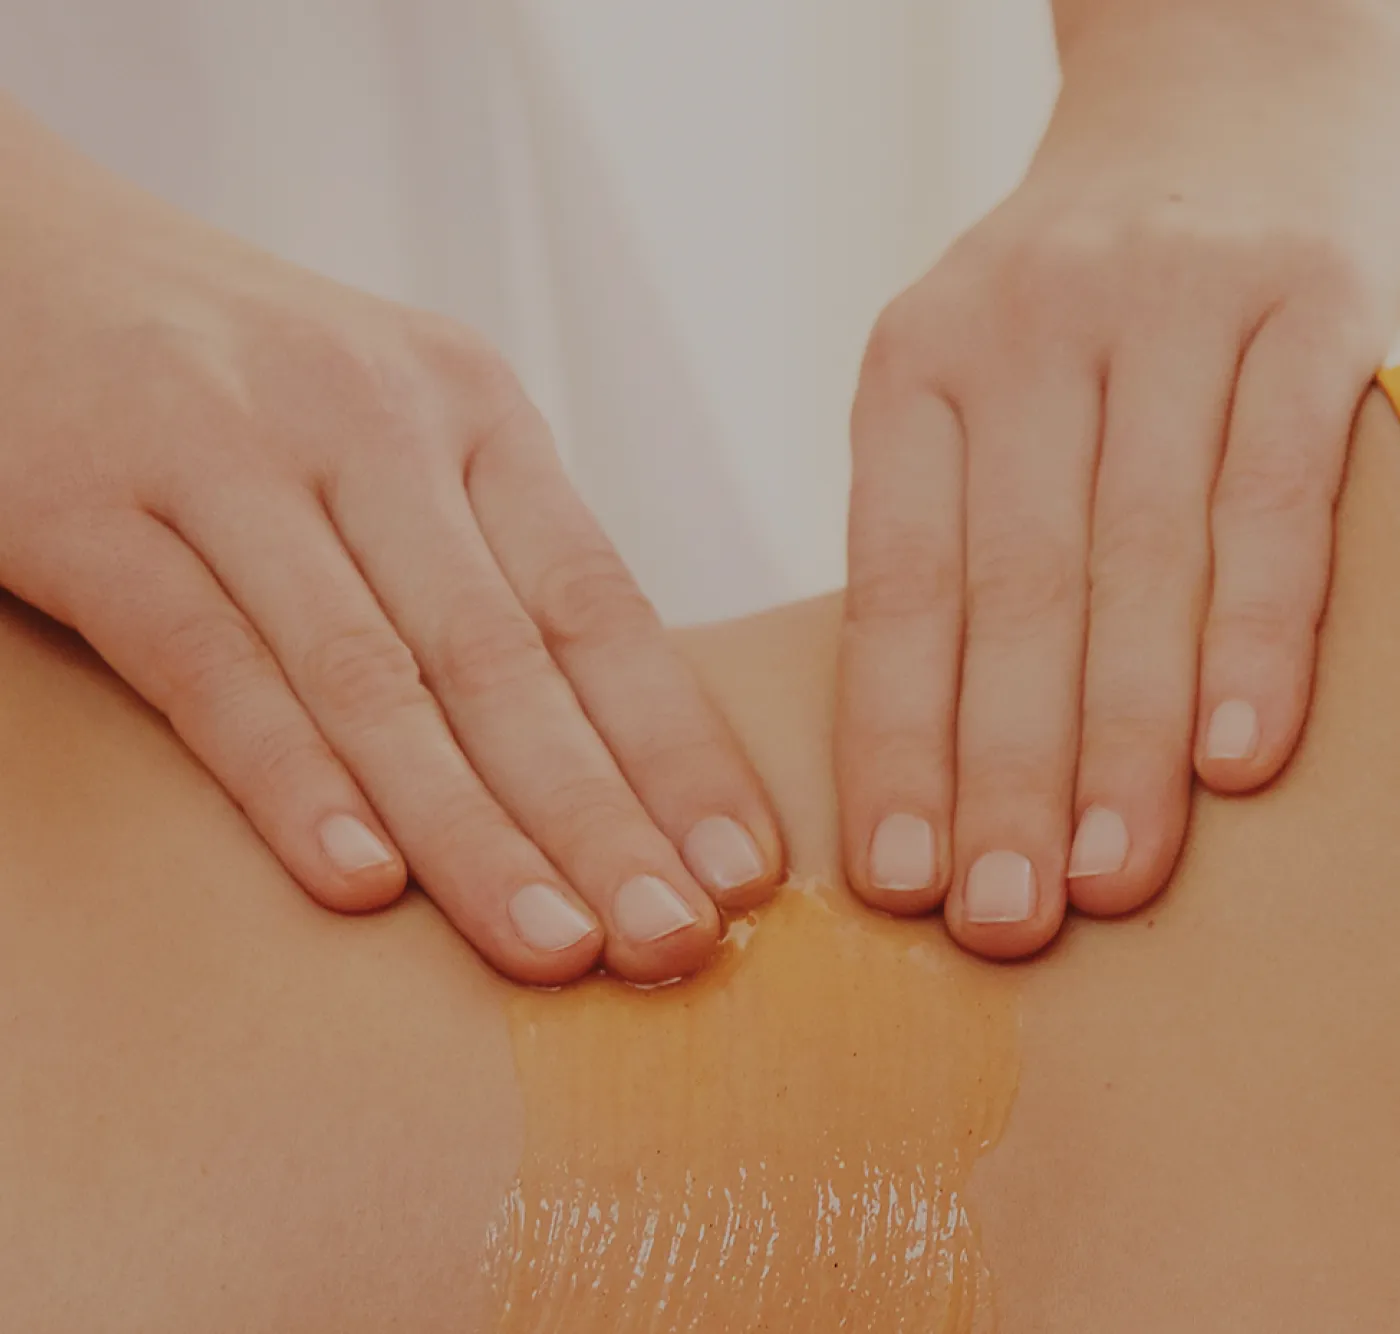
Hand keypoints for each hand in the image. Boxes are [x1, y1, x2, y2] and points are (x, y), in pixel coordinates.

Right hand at [0, 101, 782, 983]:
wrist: (36, 253)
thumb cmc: (249, 378)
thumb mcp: (398, 430)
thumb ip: (487, 562)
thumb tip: (608, 745)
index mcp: (471, 411)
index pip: (598, 606)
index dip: (675, 747)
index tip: (739, 870)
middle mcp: (371, 424)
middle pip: (506, 657)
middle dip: (598, 815)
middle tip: (671, 943)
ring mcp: (228, 458)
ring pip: (373, 678)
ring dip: (470, 828)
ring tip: (551, 945)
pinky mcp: (91, 507)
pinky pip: (209, 668)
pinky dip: (290, 781)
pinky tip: (360, 882)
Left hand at [838, 2, 1399, 956]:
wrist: (1205, 112)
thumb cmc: (1063, 312)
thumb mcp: (961, 389)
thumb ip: (942, 536)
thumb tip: (931, 755)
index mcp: (915, 368)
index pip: (896, 585)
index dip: (896, 740)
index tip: (896, 879)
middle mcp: (1028, 331)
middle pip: (1012, 590)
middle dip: (1004, 772)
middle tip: (1001, 922)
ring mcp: (1171, 311)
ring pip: (1142, 557)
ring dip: (1124, 738)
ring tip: (1108, 877)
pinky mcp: (1307, 308)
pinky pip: (1280, 494)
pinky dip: (1259, 635)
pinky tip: (1235, 761)